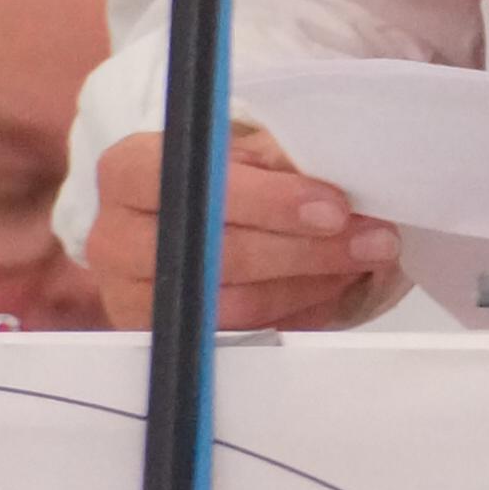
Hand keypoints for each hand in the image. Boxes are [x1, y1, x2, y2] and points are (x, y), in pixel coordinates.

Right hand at [89, 124, 399, 331]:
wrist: (174, 221)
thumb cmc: (212, 177)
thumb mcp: (236, 149)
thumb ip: (274, 158)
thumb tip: (335, 179)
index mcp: (128, 172)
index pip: (194, 182)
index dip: (269, 199)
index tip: (334, 206)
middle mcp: (114, 238)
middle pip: (218, 253)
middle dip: (307, 247)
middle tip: (374, 238)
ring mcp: (131, 299)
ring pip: (234, 303)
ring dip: (311, 282)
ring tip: (365, 259)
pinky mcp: (161, 341)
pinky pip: (241, 335)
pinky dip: (298, 310)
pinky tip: (335, 286)